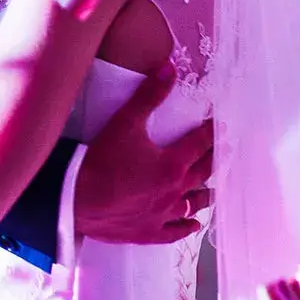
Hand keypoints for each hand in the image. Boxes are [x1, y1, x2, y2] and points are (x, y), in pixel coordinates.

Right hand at [73, 65, 213, 244]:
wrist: (76, 199)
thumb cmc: (101, 161)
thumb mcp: (124, 122)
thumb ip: (148, 95)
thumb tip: (169, 69)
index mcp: (172, 164)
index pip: (200, 143)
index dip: (211, 131)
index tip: (219, 125)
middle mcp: (174, 190)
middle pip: (203, 173)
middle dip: (214, 159)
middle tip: (223, 153)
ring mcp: (163, 214)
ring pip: (194, 204)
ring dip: (205, 195)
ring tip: (212, 190)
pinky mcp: (149, 231)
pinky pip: (175, 231)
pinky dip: (187, 226)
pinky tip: (193, 224)